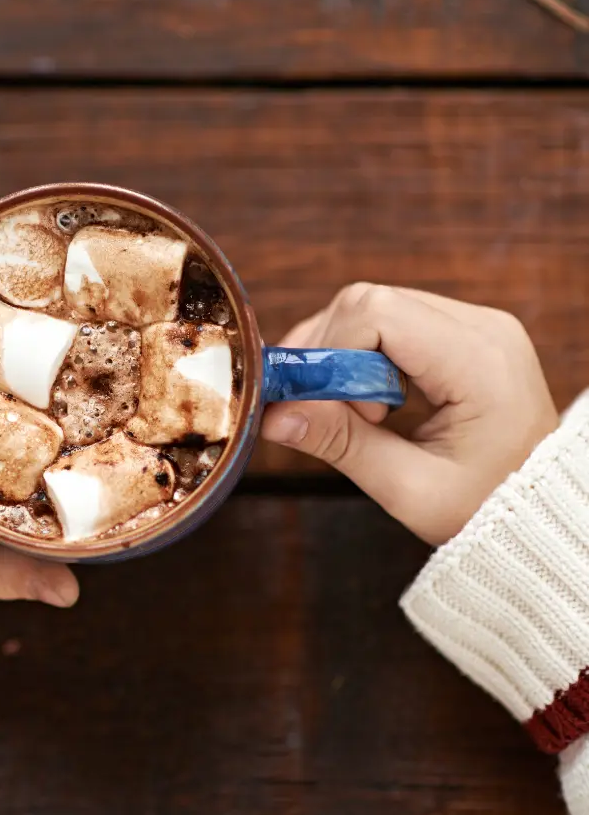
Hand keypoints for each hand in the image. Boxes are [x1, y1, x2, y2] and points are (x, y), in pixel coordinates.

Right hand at [260, 284, 558, 544]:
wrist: (540, 512)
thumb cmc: (485, 509)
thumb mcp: (409, 488)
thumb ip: (341, 444)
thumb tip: (273, 415)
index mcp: (478, 360)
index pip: (374, 312)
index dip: (331, 352)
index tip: (331, 409)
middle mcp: (481, 325)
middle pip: (368, 301)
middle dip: (331, 353)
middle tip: (336, 414)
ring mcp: (476, 324)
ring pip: (374, 306)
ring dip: (345, 355)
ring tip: (362, 414)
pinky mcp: (463, 332)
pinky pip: (393, 319)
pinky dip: (365, 354)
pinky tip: (374, 400)